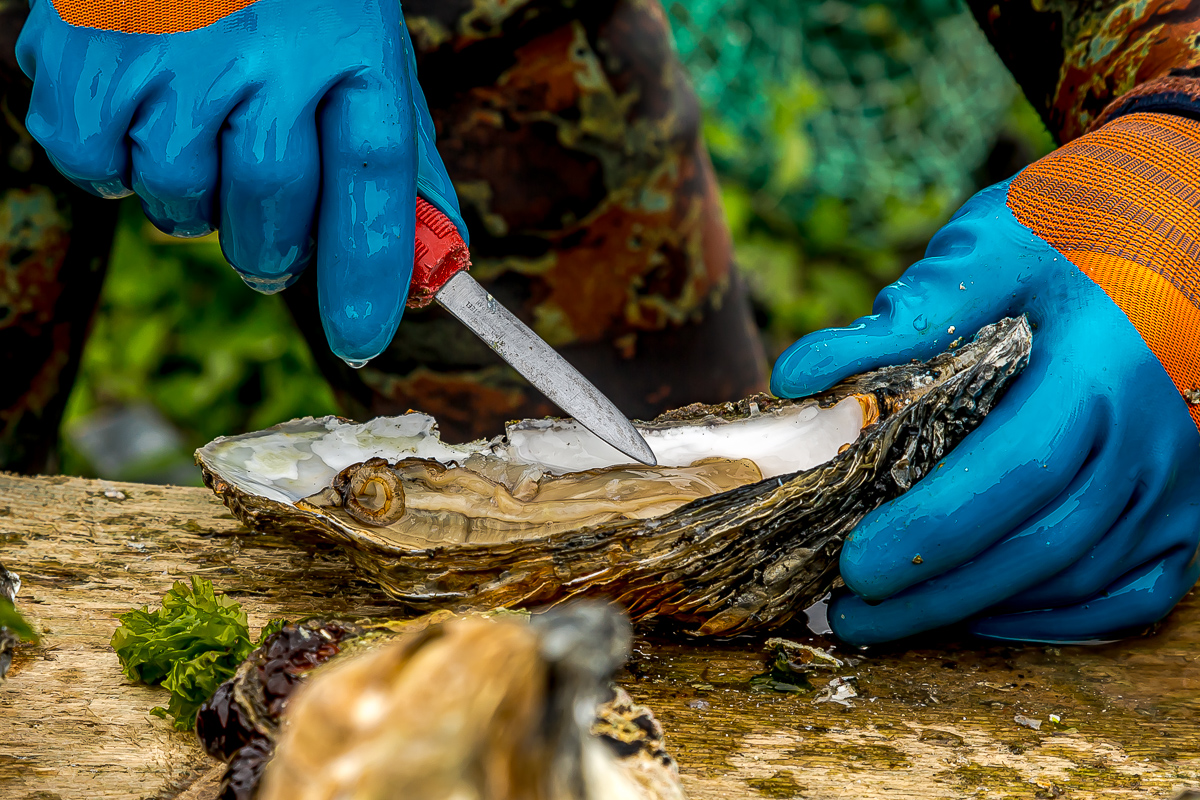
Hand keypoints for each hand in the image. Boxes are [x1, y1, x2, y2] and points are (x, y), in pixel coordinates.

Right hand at [16, 0, 466, 363]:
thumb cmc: (292, 0)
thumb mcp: (366, 56)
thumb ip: (403, 161)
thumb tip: (433, 266)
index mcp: (350, 46)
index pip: (373, 181)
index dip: (367, 272)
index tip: (359, 339)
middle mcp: (265, 47)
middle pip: (272, 207)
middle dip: (271, 250)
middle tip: (269, 242)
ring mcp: (170, 46)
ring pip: (180, 198)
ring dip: (192, 202)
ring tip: (201, 140)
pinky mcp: (84, 50)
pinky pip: (95, 166)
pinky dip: (115, 166)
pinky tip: (142, 117)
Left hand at [772, 113, 1199, 645]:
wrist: (1182, 221)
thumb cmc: (1079, 228)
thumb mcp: (990, 249)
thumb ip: (902, 319)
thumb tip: (798, 377)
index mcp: (1106, 365)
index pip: (1016, 471)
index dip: (934, 529)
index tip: (854, 567)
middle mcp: (1156, 434)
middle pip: (1041, 545)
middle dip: (939, 591)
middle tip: (852, 611)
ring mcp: (1182, 478)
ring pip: (1080, 578)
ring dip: (984, 608)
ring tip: (896, 616)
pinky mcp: (1186, 506)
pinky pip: (1132, 590)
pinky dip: (1057, 616)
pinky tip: (984, 612)